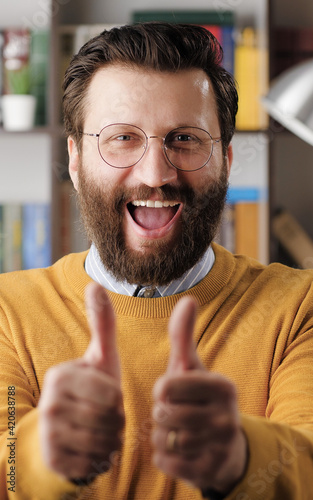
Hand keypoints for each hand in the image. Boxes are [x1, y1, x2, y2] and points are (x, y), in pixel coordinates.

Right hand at [39, 283, 123, 480]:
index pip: (112, 396)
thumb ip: (102, 322)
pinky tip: (93, 446)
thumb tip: (95, 282)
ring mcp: (48, 435)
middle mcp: (49, 405)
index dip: (119, 399)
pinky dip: (101, 457)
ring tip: (102, 429)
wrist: (67, 427)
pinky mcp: (53, 460)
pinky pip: (94, 464)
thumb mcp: (100, 356)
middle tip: (108, 415)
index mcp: (60, 376)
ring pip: (104, 443)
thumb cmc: (92, 388)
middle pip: (109, 420)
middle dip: (117, 420)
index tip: (109, 396)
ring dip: (111, 439)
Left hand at [152, 297, 246, 494]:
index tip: (172, 392)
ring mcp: (220, 446)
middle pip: (163, 414)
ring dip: (162, 435)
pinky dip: (165, 456)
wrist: (225, 446)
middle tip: (175, 413)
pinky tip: (179, 449)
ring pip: (163, 439)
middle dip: (161, 414)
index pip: (166, 387)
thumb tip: (188, 298)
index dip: (162, 391)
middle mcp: (227, 415)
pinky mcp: (209, 471)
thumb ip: (184, 335)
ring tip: (177, 430)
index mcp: (222, 386)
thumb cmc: (200, 397)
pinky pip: (166, 463)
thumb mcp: (192, 366)